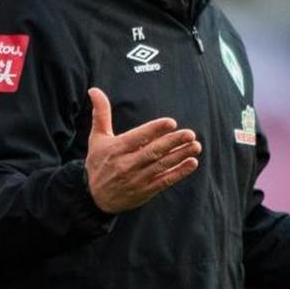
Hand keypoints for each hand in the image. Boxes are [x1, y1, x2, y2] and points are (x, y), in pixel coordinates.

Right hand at [84, 87, 201, 213]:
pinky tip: (191, 163)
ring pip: (161, 166)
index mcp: (116, 149)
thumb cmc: (98, 163)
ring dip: (180, 156)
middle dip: (173, 142)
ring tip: (196, 146)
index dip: (154, 130)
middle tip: (190, 134)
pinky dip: (179, 173)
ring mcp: (136, 179)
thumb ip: (101, 114)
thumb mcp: (97, 139)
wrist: (93, 198)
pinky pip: (164, 181)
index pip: (138, 138)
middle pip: (153, 152)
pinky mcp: (145, 191)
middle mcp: (126, 164)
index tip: (171, 123)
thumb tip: (94, 90)